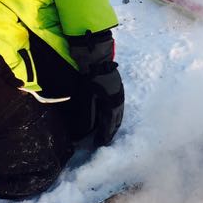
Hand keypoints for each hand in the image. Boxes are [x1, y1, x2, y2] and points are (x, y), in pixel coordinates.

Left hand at [68, 30, 124, 145]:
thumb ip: (86, 116)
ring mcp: (120, 93)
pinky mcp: (118, 88)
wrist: (97, 58)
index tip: (100, 144)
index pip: (109, 125)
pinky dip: (115, 113)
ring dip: (114, 123)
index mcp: (112, 105)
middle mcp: (119, 101)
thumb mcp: (86, 98)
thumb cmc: (90, 77)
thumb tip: (82, 132)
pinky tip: (110, 114)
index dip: (104, 135)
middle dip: (111, 131)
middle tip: (105, 140)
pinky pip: (118, 106)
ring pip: (119, 113)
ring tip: (109, 130)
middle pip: (117, 121)